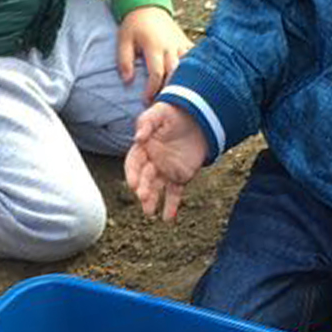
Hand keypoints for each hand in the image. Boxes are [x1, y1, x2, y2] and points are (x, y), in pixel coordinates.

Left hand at [116, 6, 191, 101]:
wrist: (148, 7)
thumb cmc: (134, 26)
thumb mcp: (123, 41)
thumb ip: (124, 61)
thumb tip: (127, 81)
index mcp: (154, 46)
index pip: (156, 74)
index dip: (152, 90)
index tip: (146, 101)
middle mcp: (170, 46)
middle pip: (175, 73)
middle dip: (170, 90)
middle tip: (163, 104)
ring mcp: (181, 44)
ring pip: (187, 68)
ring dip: (183, 83)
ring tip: (178, 97)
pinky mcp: (187, 42)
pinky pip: (195, 59)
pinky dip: (195, 71)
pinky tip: (193, 84)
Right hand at [124, 101, 207, 220]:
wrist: (198, 117)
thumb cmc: (174, 114)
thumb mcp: (159, 113)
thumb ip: (146, 123)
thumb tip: (138, 138)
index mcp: (143, 148)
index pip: (133, 163)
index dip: (132, 173)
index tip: (133, 183)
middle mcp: (152, 162)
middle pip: (145, 178)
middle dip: (143, 188)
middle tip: (143, 197)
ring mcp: (165, 171)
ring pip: (156, 188)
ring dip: (152, 200)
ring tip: (150, 212)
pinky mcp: (180, 177)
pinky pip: (174, 193)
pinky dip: (171, 206)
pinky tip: (167, 218)